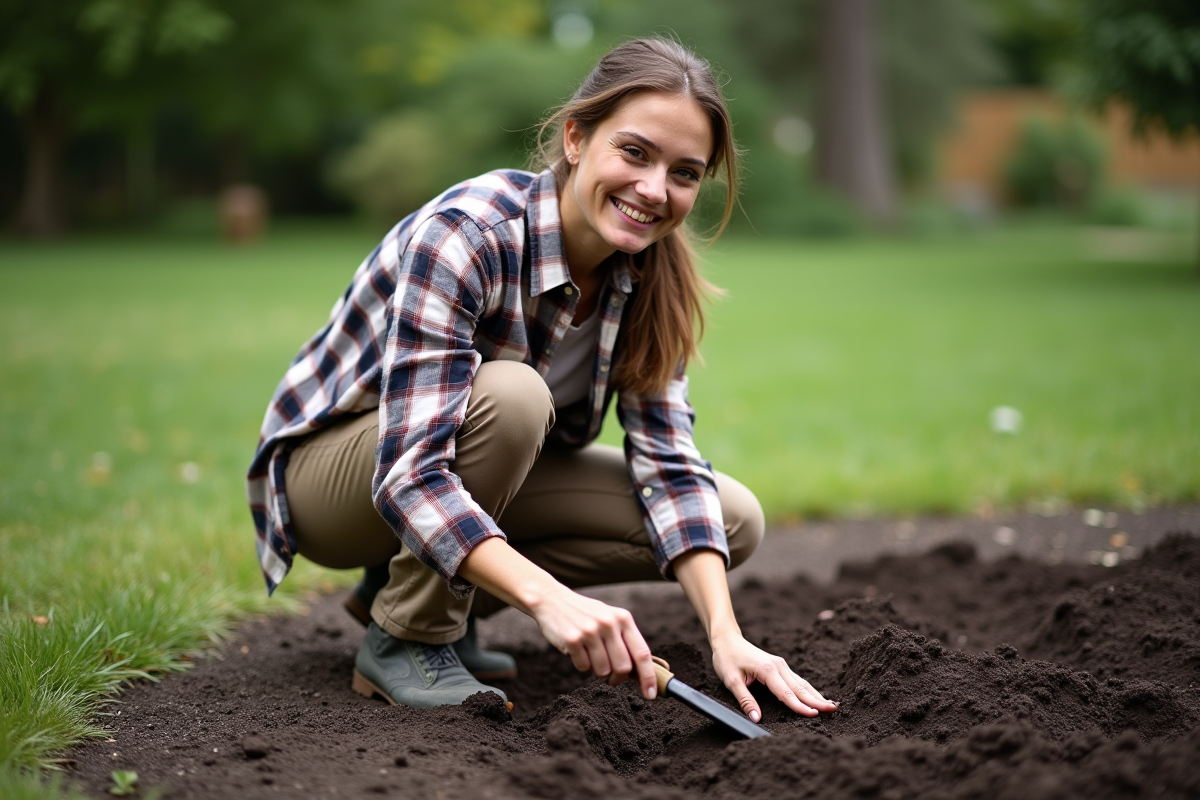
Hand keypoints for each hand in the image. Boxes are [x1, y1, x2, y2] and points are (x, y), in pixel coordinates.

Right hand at [529, 587, 657, 700]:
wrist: (552, 600)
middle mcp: (609, 623)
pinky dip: (581, 665)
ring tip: (590, 655)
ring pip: (602, 671)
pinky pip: (583, 668)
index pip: (642, 653)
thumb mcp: (610, 618)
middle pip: (623, 667)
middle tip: (611, 678)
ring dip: (597, 670)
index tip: (650, 694)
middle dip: (618, 678)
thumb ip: (625, 640)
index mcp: (623, 618)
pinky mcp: (572, 639)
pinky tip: (576, 650)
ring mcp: (590, 631)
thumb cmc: (586, 614)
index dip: (648, 677)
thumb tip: (640, 673)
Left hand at [710, 632, 836, 722]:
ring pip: (802, 683)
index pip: (786, 693)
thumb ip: (745, 700)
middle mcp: (778, 666)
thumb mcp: (731, 681)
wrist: (727, 639)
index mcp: (767, 670)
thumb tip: (756, 719)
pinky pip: (797, 680)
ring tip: (831, 705)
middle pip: (800, 687)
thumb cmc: (727, 658)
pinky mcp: (780, 666)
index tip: (814, 715)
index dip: (800, 706)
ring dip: (816, 695)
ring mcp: (781, 665)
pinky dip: (808, 689)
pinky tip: (816, 696)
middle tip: (833, 710)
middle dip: (817, 700)